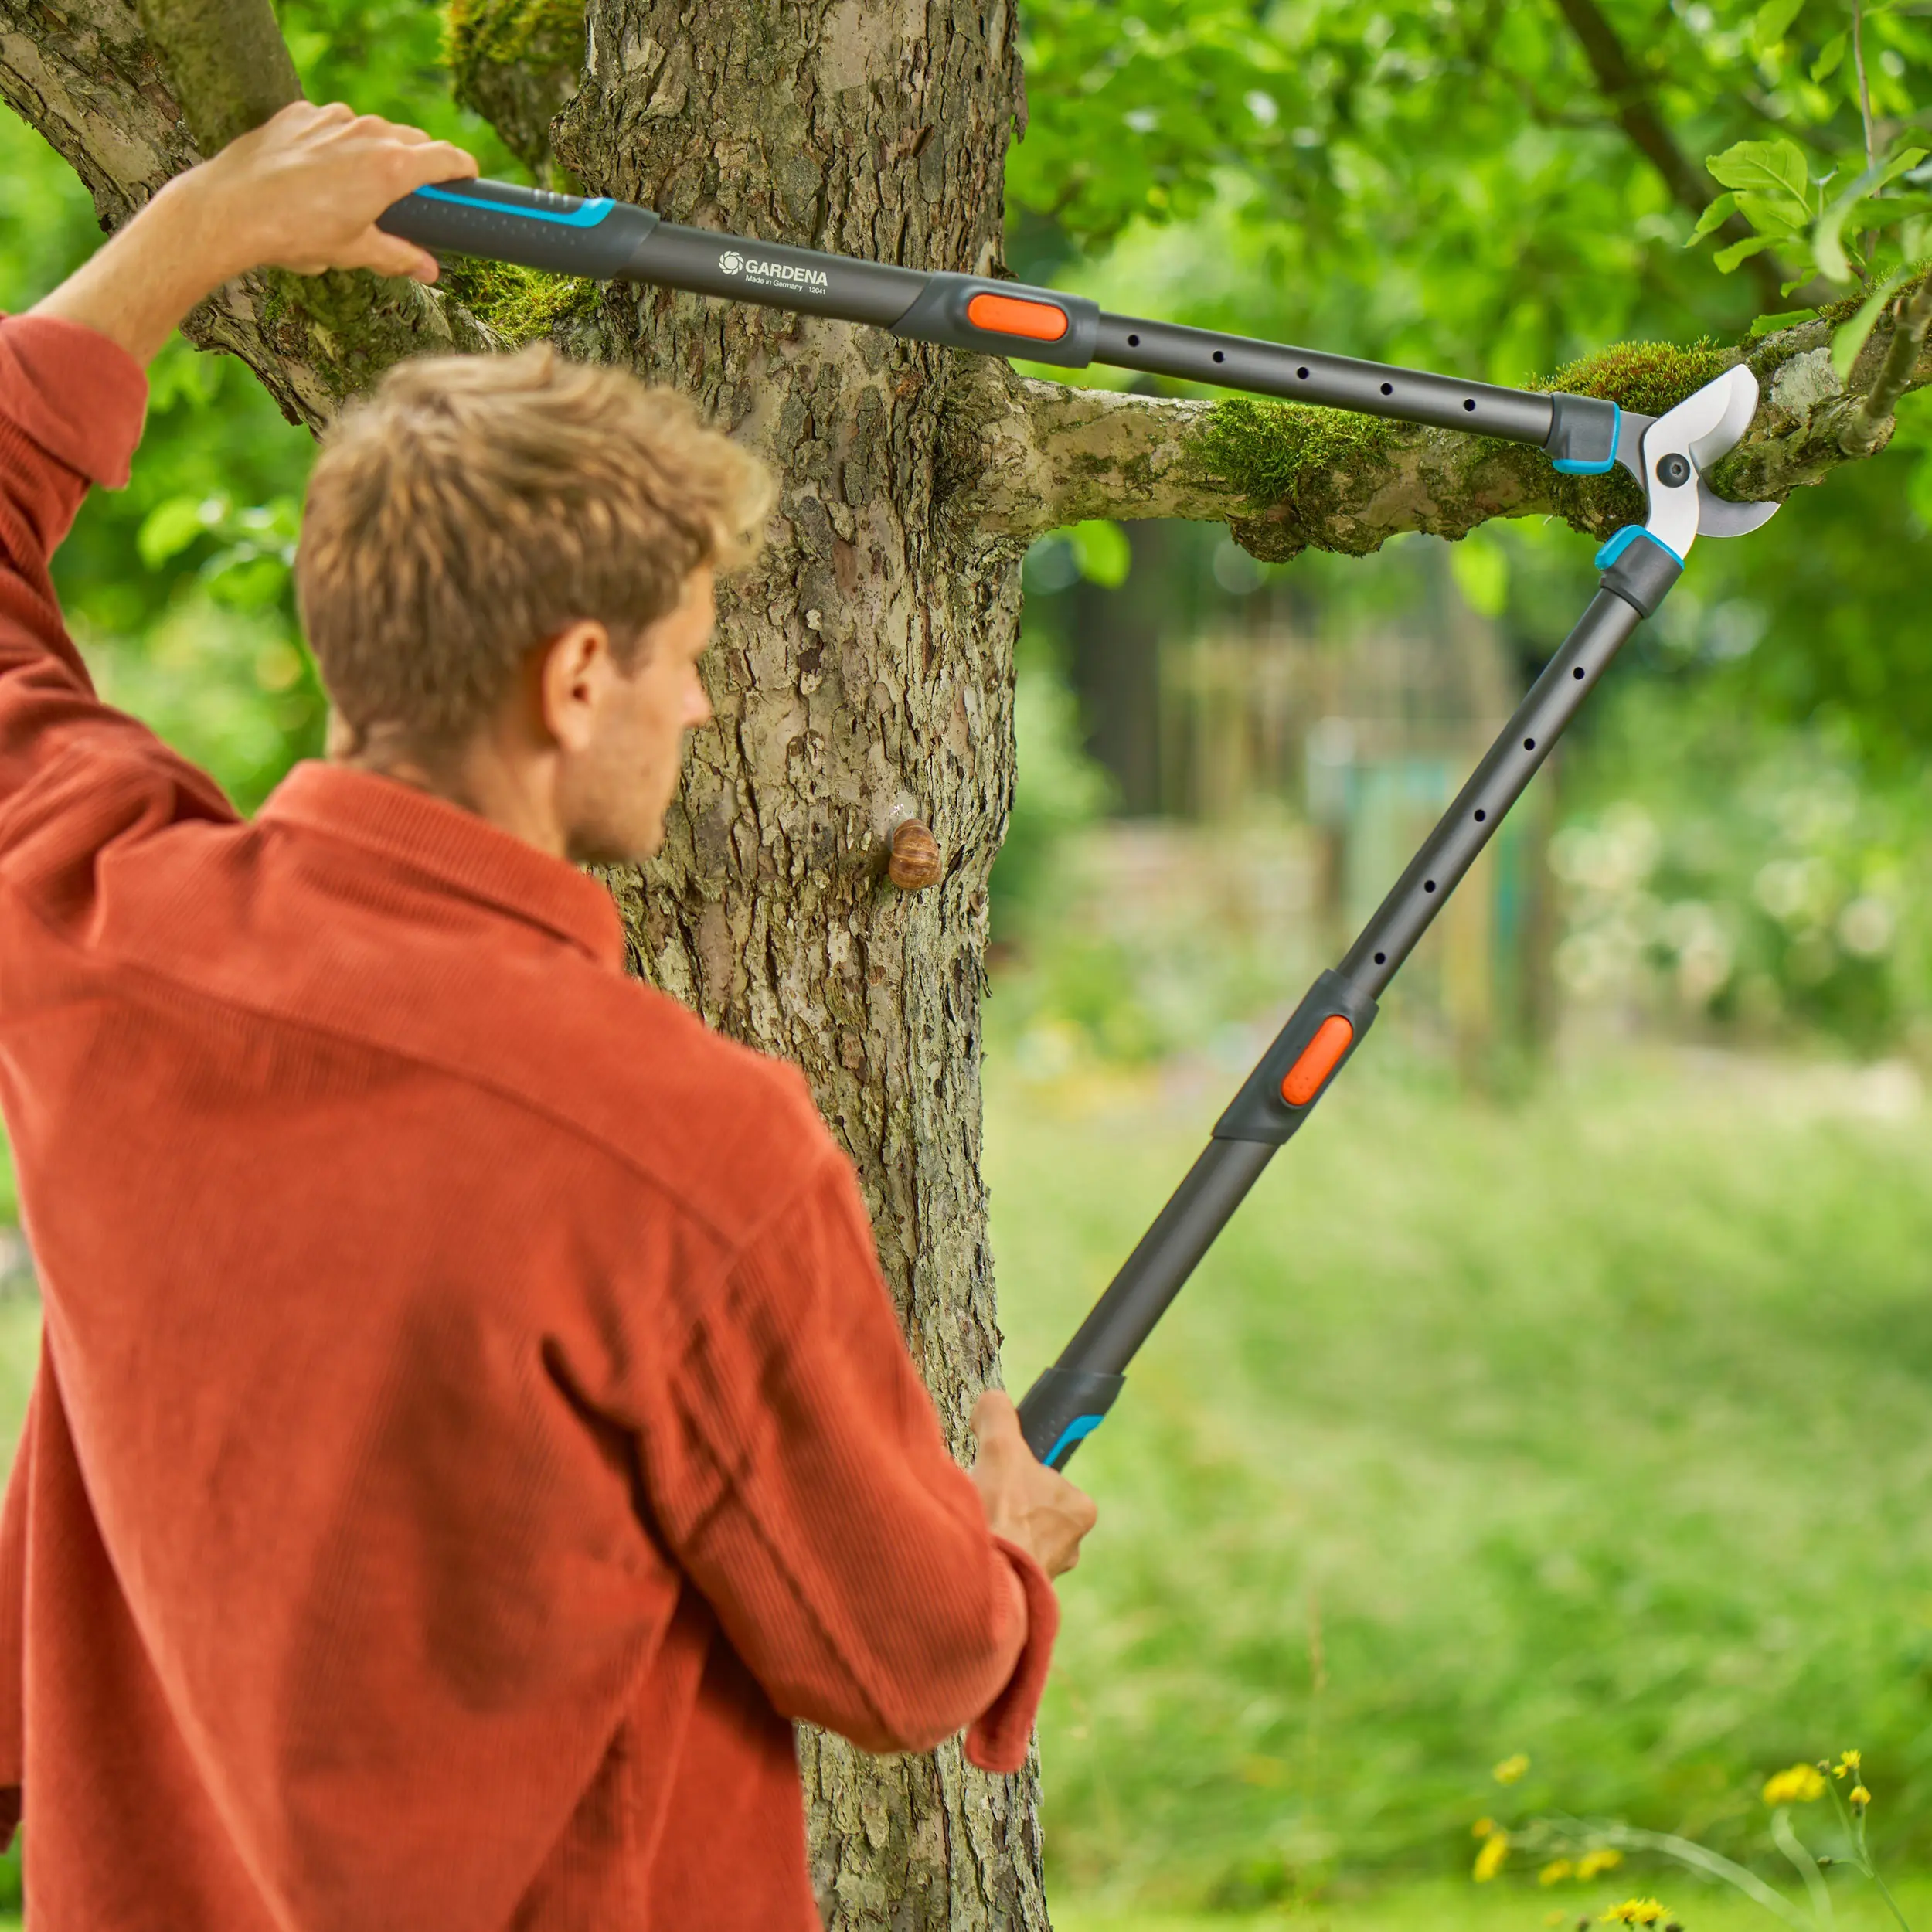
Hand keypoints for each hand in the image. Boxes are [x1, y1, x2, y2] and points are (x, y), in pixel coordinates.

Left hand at [164, 100, 477, 286]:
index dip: (463, 169)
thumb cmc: (295, 234)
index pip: (446, 157)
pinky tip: (320, 172)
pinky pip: (332, 124)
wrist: (230, 210)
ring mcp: (331, 118)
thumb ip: (399, 256)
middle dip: (419, 164)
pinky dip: (337, 142)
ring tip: (359, 188)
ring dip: (376, 152)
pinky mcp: (299, 114)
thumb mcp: (355, 252)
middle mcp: (366, 133)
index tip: (468, 179)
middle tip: (414, 196)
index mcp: (390, 168)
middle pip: (411, 140)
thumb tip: (429, 271)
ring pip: (371, 130)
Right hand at [969, 1391, 1097, 1580]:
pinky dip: (991, 1559)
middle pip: (1032, 1511)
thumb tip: (993, 1400)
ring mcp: (1048, 1574)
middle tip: (983, 1501)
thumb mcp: (999, 1447)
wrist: (983, 1581)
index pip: (1050, 1480)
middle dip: (1007, 1507)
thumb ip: (998, 1415)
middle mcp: (1072, 1546)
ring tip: (976, 1527)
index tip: (999, 1477)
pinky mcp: (1025, 1596)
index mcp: (1080, 1509)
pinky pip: (1007, 1568)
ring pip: (1019, 1541)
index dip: (1021, 1474)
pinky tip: (974, 1550)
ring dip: (998, 1534)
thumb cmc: (1001, 1514)